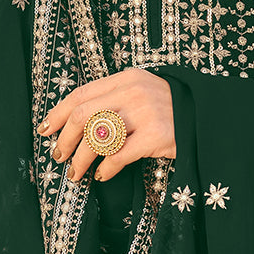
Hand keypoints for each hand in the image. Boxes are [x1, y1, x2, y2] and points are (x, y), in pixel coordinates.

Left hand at [37, 69, 175, 182]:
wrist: (208, 117)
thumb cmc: (170, 108)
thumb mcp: (143, 92)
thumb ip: (114, 99)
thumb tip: (77, 121)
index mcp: (127, 78)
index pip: (81, 94)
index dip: (58, 113)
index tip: (46, 130)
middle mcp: (133, 92)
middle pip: (82, 115)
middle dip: (65, 139)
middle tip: (60, 156)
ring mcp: (145, 113)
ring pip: (97, 138)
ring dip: (80, 160)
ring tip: (76, 173)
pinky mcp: (156, 136)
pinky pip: (118, 156)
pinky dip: (105, 169)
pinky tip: (102, 175)